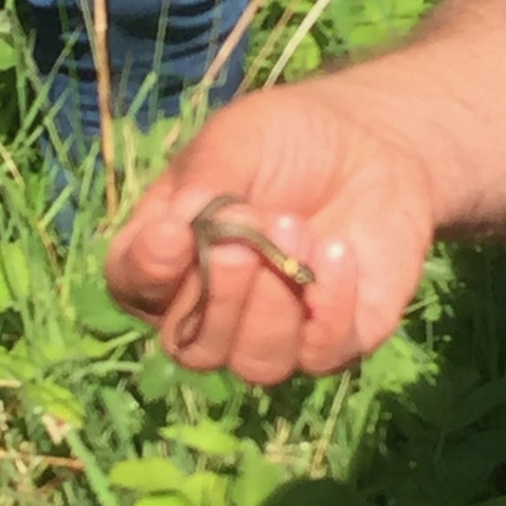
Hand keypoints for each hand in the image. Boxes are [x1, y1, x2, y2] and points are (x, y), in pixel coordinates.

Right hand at [105, 77, 435, 385]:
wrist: (372, 142)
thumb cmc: (286, 142)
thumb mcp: (235, 143)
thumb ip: (203, 186)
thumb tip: (182, 229)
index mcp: (170, 259)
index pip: (134, 287)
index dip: (148, 271)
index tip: (174, 234)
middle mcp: (213, 311)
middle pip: (191, 346)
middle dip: (220, 293)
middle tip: (246, 234)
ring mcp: (273, 335)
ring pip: (255, 363)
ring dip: (274, 302)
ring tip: (297, 229)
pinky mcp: (334, 343)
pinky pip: (321, 355)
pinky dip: (329, 306)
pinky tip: (338, 250)